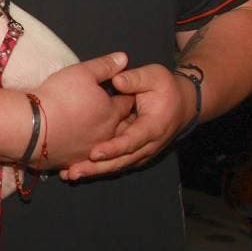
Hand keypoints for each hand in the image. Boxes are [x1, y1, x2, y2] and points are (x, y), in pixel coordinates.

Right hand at [31, 52, 136, 171]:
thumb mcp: (82, 72)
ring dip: (102, 140)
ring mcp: (89, 151)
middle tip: (114, 114)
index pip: (127, 103)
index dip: (126, 95)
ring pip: (102, 145)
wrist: (32, 127)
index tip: (124, 93)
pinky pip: (82, 159)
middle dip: (120, 120)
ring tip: (94, 132)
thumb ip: (105, 66)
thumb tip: (124, 58)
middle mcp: (106, 135)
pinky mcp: (72, 162)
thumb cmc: (59, 96)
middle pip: (120, 127)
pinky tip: (76, 150)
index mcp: (112, 112)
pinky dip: (82, 155)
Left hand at [66, 63, 191, 179]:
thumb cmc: (166, 88)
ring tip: (69, 174)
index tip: (94, 153)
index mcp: (153, 127)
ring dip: (94, 171)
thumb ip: (135, 79)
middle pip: (121, 161)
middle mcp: (148, 145)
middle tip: (73, 171)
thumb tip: (116, 81)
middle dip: (97, 168)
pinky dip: (97, 168)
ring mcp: (141, 152)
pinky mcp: (133, 154)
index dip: (113, 148)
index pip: (132, 141)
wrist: (182, 104)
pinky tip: (75, 171)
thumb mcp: (154, 76)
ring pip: (117, 165)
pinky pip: (115, 163)